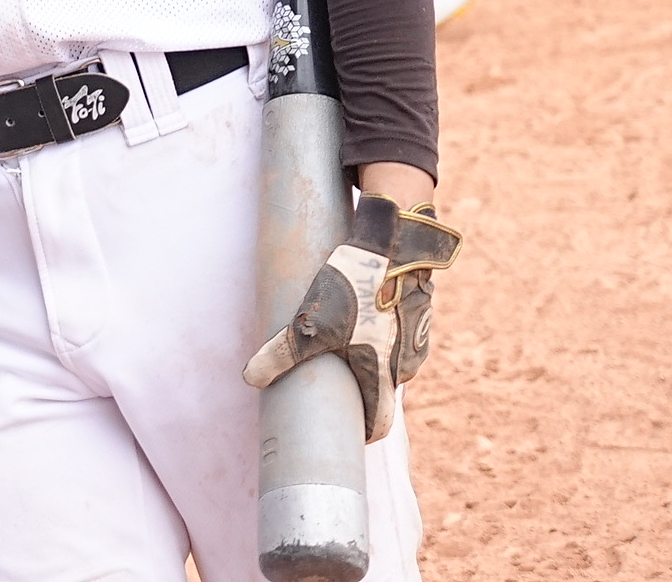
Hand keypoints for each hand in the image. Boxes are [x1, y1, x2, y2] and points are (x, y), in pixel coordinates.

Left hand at [242, 195, 461, 441]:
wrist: (396, 240)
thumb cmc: (356, 287)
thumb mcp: (311, 323)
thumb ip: (281, 354)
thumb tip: (251, 379)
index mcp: (384, 374)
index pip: (378, 420)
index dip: (361, 429)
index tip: (345, 431)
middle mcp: (408, 361)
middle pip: (382, 386)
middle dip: (359, 384)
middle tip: (332, 375)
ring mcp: (419, 334)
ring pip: (393, 356)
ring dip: (373, 352)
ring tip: (343, 337)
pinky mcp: (420, 307)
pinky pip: (400, 328)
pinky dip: (383, 326)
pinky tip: (362, 308)